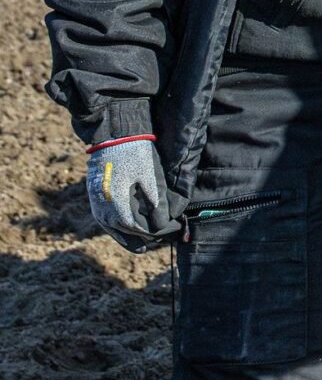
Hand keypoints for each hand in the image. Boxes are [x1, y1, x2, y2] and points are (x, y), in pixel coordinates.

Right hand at [86, 135, 177, 251]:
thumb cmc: (136, 154)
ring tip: (144, 243)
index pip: (136, 228)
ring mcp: (95, 203)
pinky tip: (127, 228)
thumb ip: (156, 203)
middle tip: (161, 240)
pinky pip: (104, 219)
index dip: (154, 233)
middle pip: (123, 232)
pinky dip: (117, 227)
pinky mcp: (94, 196)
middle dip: (142, 238)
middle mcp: (102, 207)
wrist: (113, 136)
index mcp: (116, 203)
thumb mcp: (150, 177)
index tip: (170, 232)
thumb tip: (162, 225)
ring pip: (111, 228)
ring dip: (127, 237)